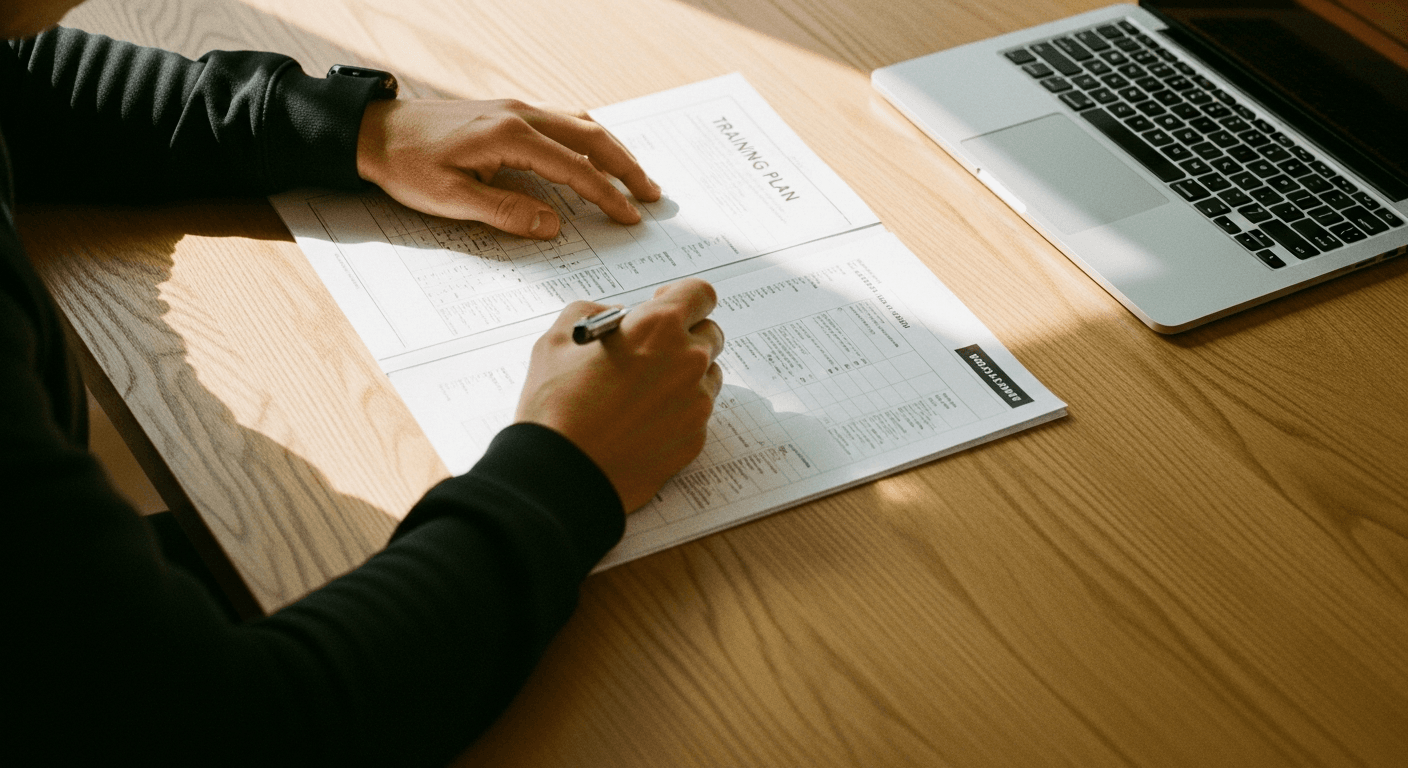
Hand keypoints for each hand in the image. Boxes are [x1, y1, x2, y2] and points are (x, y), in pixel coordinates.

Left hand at [356, 99, 661, 238]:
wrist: (375, 131)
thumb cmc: (407, 165)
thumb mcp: (451, 200)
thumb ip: (505, 212)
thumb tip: (552, 224)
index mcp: (508, 136)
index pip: (573, 168)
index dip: (606, 195)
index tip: (629, 217)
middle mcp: (519, 114)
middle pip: (590, 136)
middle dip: (625, 166)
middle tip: (651, 194)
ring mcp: (514, 108)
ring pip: (579, 123)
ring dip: (611, 149)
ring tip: (633, 176)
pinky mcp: (506, 111)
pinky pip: (562, 120)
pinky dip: (589, 138)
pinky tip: (594, 154)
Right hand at [515, 279, 724, 511]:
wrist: (560, 475)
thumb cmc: (556, 408)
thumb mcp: (557, 340)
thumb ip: (590, 312)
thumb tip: (612, 316)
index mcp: (659, 327)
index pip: (700, 294)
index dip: (682, 297)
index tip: (665, 305)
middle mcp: (688, 361)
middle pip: (710, 334)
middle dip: (685, 336)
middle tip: (650, 351)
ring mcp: (696, 403)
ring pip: (708, 375)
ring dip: (685, 374)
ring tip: (643, 391)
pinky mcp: (695, 438)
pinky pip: (697, 412)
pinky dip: (678, 410)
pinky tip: (643, 421)